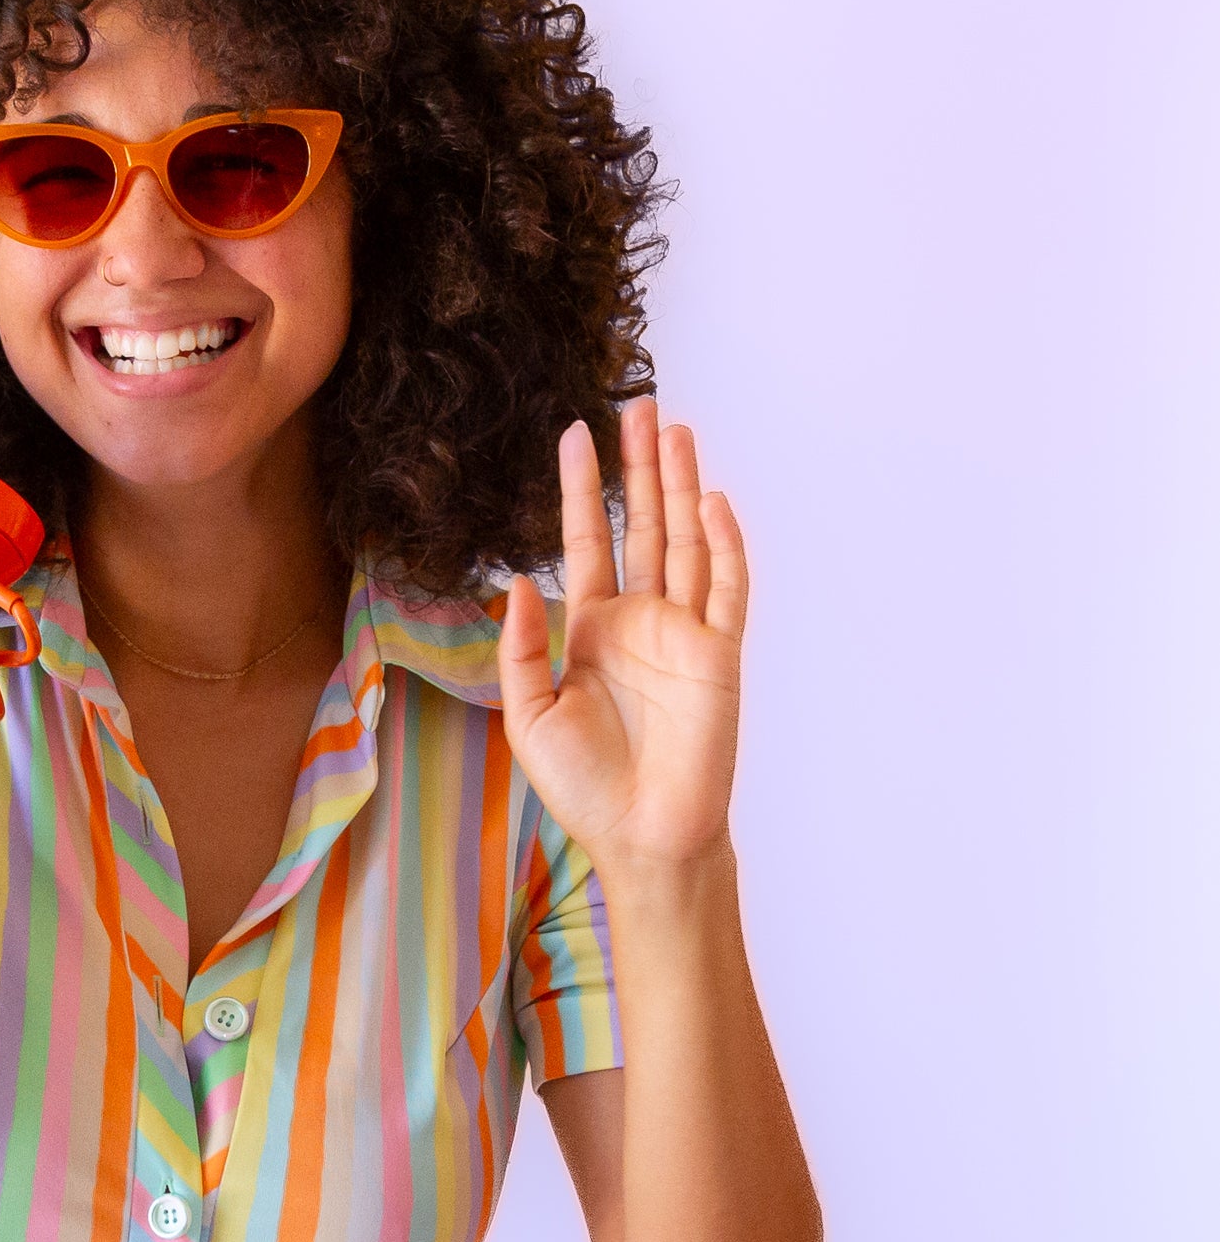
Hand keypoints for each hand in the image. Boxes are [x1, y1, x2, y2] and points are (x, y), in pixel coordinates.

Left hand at [500, 397, 747, 878]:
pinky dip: (721, 543)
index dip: (580, 489)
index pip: (586, 542)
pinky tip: (709, 499)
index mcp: (591, 631)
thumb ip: (520, 648)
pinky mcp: (719, 656)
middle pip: (641, 525)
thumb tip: (516, 582)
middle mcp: (639, 622)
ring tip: (674, 429)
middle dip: (639, 466)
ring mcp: (683, 635)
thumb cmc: (583, 787)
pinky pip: (724, 589)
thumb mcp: (528, 715)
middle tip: (640, 404)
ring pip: (684, 542)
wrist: (640, 837)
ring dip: (679, 486)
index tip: (573, 434)